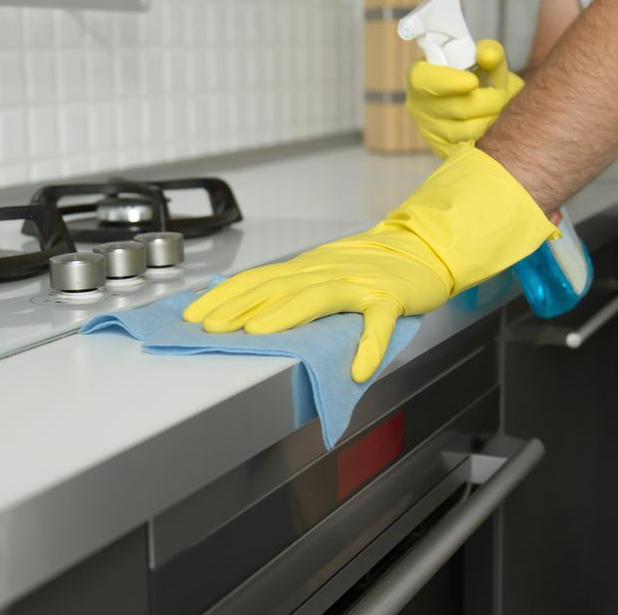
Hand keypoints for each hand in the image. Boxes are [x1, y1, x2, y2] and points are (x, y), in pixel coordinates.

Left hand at [184, 144, 556, 382]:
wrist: (424, 248)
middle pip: (277, 286)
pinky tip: (359, 369)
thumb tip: (245, 308)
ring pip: (318, 297)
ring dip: (286, 315)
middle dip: (240, 306)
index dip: (223, 296)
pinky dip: (368, 346)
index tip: (193, 315)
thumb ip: (290, 287)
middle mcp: (325, 271)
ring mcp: (359, 282)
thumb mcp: (322, 269)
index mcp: (306, 268)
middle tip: (212, 327)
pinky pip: (378, 323)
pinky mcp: (390, 297)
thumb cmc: (369, 264)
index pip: (257, 279)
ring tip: (259, 334)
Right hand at [407, 39, 523, 156]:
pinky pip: (471, 147)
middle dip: (487, 101)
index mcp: (420, 76)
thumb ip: (489, 51)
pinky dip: (488, 136)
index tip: (473, 82)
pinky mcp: (442, 150)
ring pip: (467, 130)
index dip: (448, 82)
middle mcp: (418, 105)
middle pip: (456, 108)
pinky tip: (493, 126)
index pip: (423, 80)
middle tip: (503, 95)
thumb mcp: (483, 59)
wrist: (477, 101)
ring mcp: (428, 130)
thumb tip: (488, 56)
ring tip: (501, 110)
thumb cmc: (476, 74)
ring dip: (492, 119)